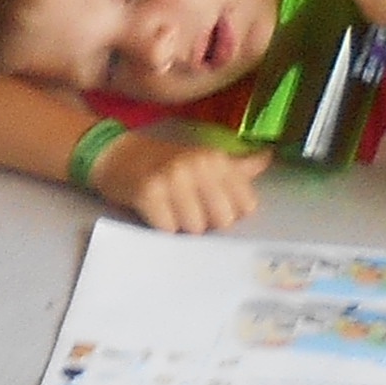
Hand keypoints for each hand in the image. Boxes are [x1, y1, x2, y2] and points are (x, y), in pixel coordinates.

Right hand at [97, 128, 266, 233]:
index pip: (246, 206)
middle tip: (187, 207)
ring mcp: (173, 178)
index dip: (229, 212)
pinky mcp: (149, 193)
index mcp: (216, 159)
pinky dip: (162, 226)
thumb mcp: (203, 158)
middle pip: (223, 220)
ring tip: (169, 208)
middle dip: (206, 222)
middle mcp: (198, 165)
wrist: (116, 155)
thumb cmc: (164, 162)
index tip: (211, 204)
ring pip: (196, 228)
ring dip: (182, 225)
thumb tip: (269, 157)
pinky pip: (169, 229)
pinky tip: (154, 210)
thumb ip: (238, 166)